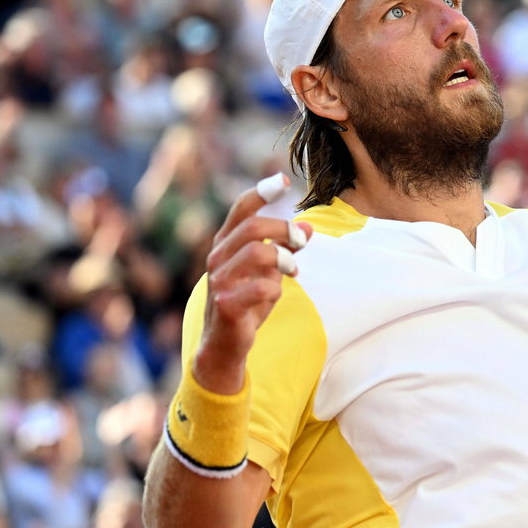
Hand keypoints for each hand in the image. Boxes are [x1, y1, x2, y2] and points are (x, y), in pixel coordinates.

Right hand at [195, 174, 312, 393]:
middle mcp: (218, 258)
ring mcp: (219, 282)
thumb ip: (285, 248)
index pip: (240, 210)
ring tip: (292, 271)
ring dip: (283, 259)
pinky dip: (274, 288)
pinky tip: (275, 293)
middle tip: (303, 241)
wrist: (225, 346)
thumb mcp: (268, 272)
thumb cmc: (247, 303)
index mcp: (226, 245)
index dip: (261, 192)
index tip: (283, 180)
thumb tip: (309, 225)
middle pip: (253, 228)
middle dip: (285, 230)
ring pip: (257, 253)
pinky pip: (260, 287)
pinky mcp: (226, 306)